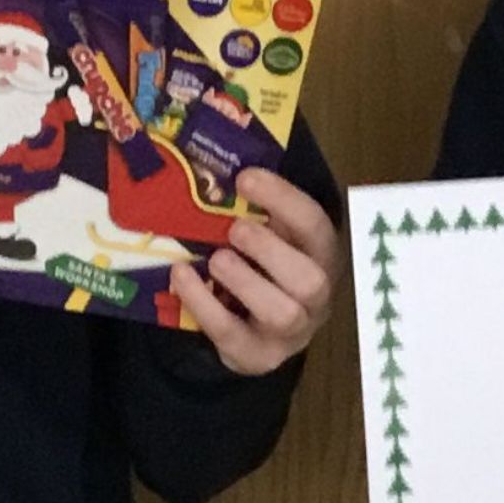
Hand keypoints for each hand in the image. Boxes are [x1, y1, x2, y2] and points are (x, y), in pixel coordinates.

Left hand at [171, 166, 339, 376]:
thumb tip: (223, 147)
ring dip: (246, 281)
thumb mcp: (270, 234)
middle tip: (235, 230)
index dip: (283, 200)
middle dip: (270, 250)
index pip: (315, 225)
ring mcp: (291, 332)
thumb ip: (256, 204)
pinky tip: (181, 277)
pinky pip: (232, 334)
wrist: (257, 331)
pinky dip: (203, 303)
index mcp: (321, 255)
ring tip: (217, 260)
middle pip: (311, 279)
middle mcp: (316, 296)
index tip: (245, 178)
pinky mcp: (258, 355)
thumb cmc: (264, 268)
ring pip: (283, 313)